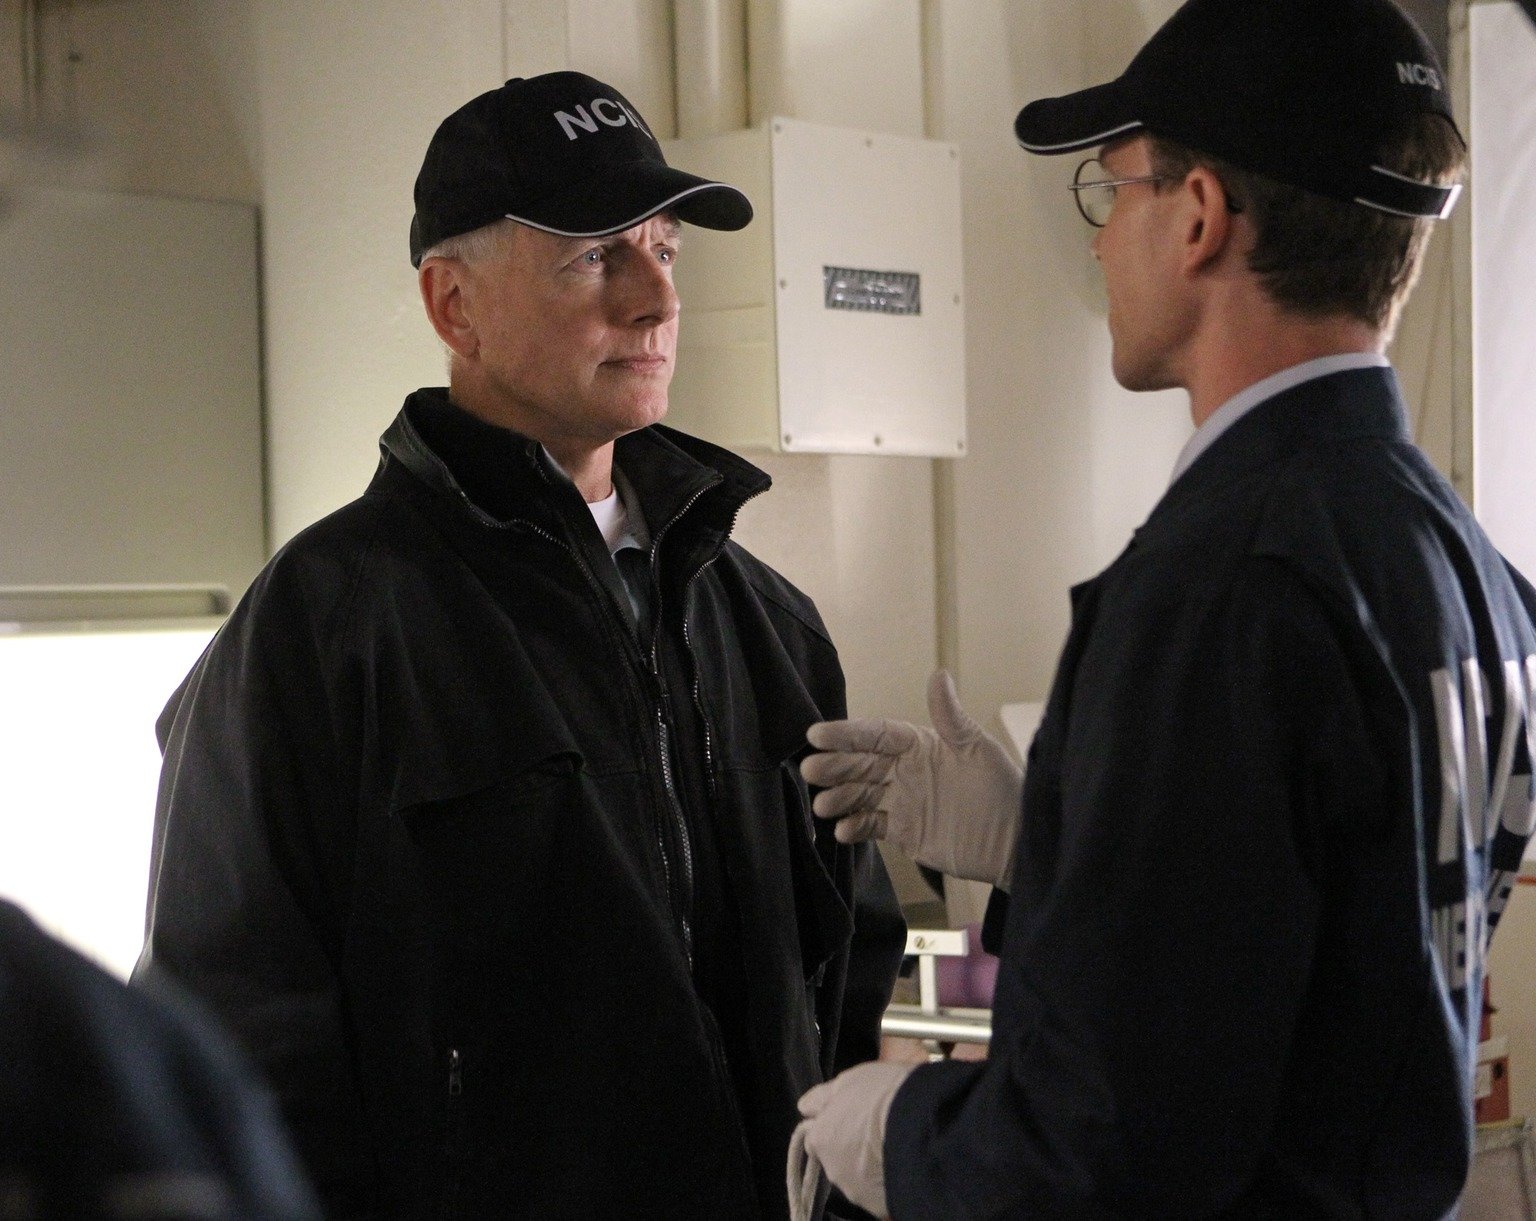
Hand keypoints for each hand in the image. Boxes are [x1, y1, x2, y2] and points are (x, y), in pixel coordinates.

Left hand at [791, 1062, 913, 1218]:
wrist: (922, 1128)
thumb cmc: (884, 1096)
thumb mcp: (851, 1080)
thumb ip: (824, 1097)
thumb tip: (805, 1107)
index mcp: (820, 1137)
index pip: (817, 1136)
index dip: (835, 1125)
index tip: (853, 1117)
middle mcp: (832, 1169)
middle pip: (837, 1159)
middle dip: (851, 1149)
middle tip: (878, 1133)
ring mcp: (856, 1192)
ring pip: (859, 1179)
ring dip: (870, 1168)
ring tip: (896, 1151)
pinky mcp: (880, 1208)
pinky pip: (881, 1194)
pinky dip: (888, 1184)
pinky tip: (906, 1169)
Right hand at [800, 671, 1022, 890]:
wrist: (1016, 842)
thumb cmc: (1002, 789)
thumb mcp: (977, 749)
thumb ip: (951, 717)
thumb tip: (938, 674)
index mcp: (920, 745)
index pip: (876, 735)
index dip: (847, 734)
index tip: (817, 734)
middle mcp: (906, 770)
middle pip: (861, 764)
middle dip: (834, 765)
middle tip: (810, 769)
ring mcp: (903, 801)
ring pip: (860, 795)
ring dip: (839, 797)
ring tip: (822, 804)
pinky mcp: (904, 832)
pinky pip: (871, 826)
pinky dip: (854, 827)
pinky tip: (842, 830)